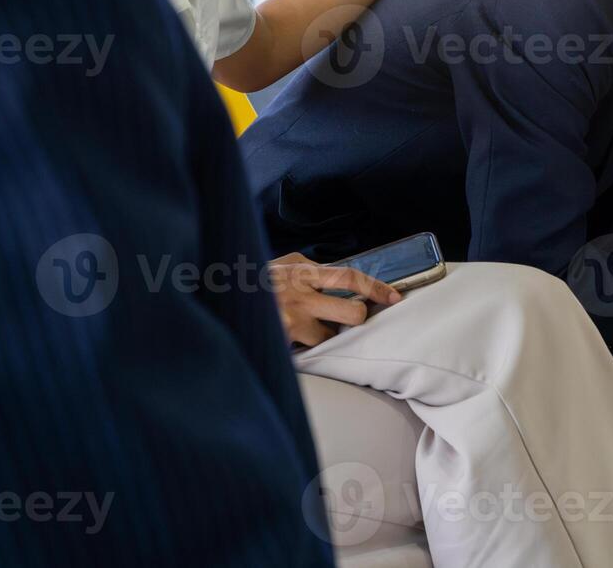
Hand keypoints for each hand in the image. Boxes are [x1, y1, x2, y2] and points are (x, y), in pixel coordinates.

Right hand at [267, 252, 401, 347]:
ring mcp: (290, 320)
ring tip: (309, 327)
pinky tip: (292, 336)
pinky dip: (305, 344)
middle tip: (350, 319)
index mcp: (303, 272)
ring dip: (326, 335)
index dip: (376, 288)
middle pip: (351, 314)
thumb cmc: (255, 279)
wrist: (218, 295)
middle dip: (357, 319)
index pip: (350, 278)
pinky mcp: (280, 340)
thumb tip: (341, 280)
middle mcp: (299, 295)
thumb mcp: (284, 265)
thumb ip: (311, 270)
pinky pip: (307, 348)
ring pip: (329, 337)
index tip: (395, 297)